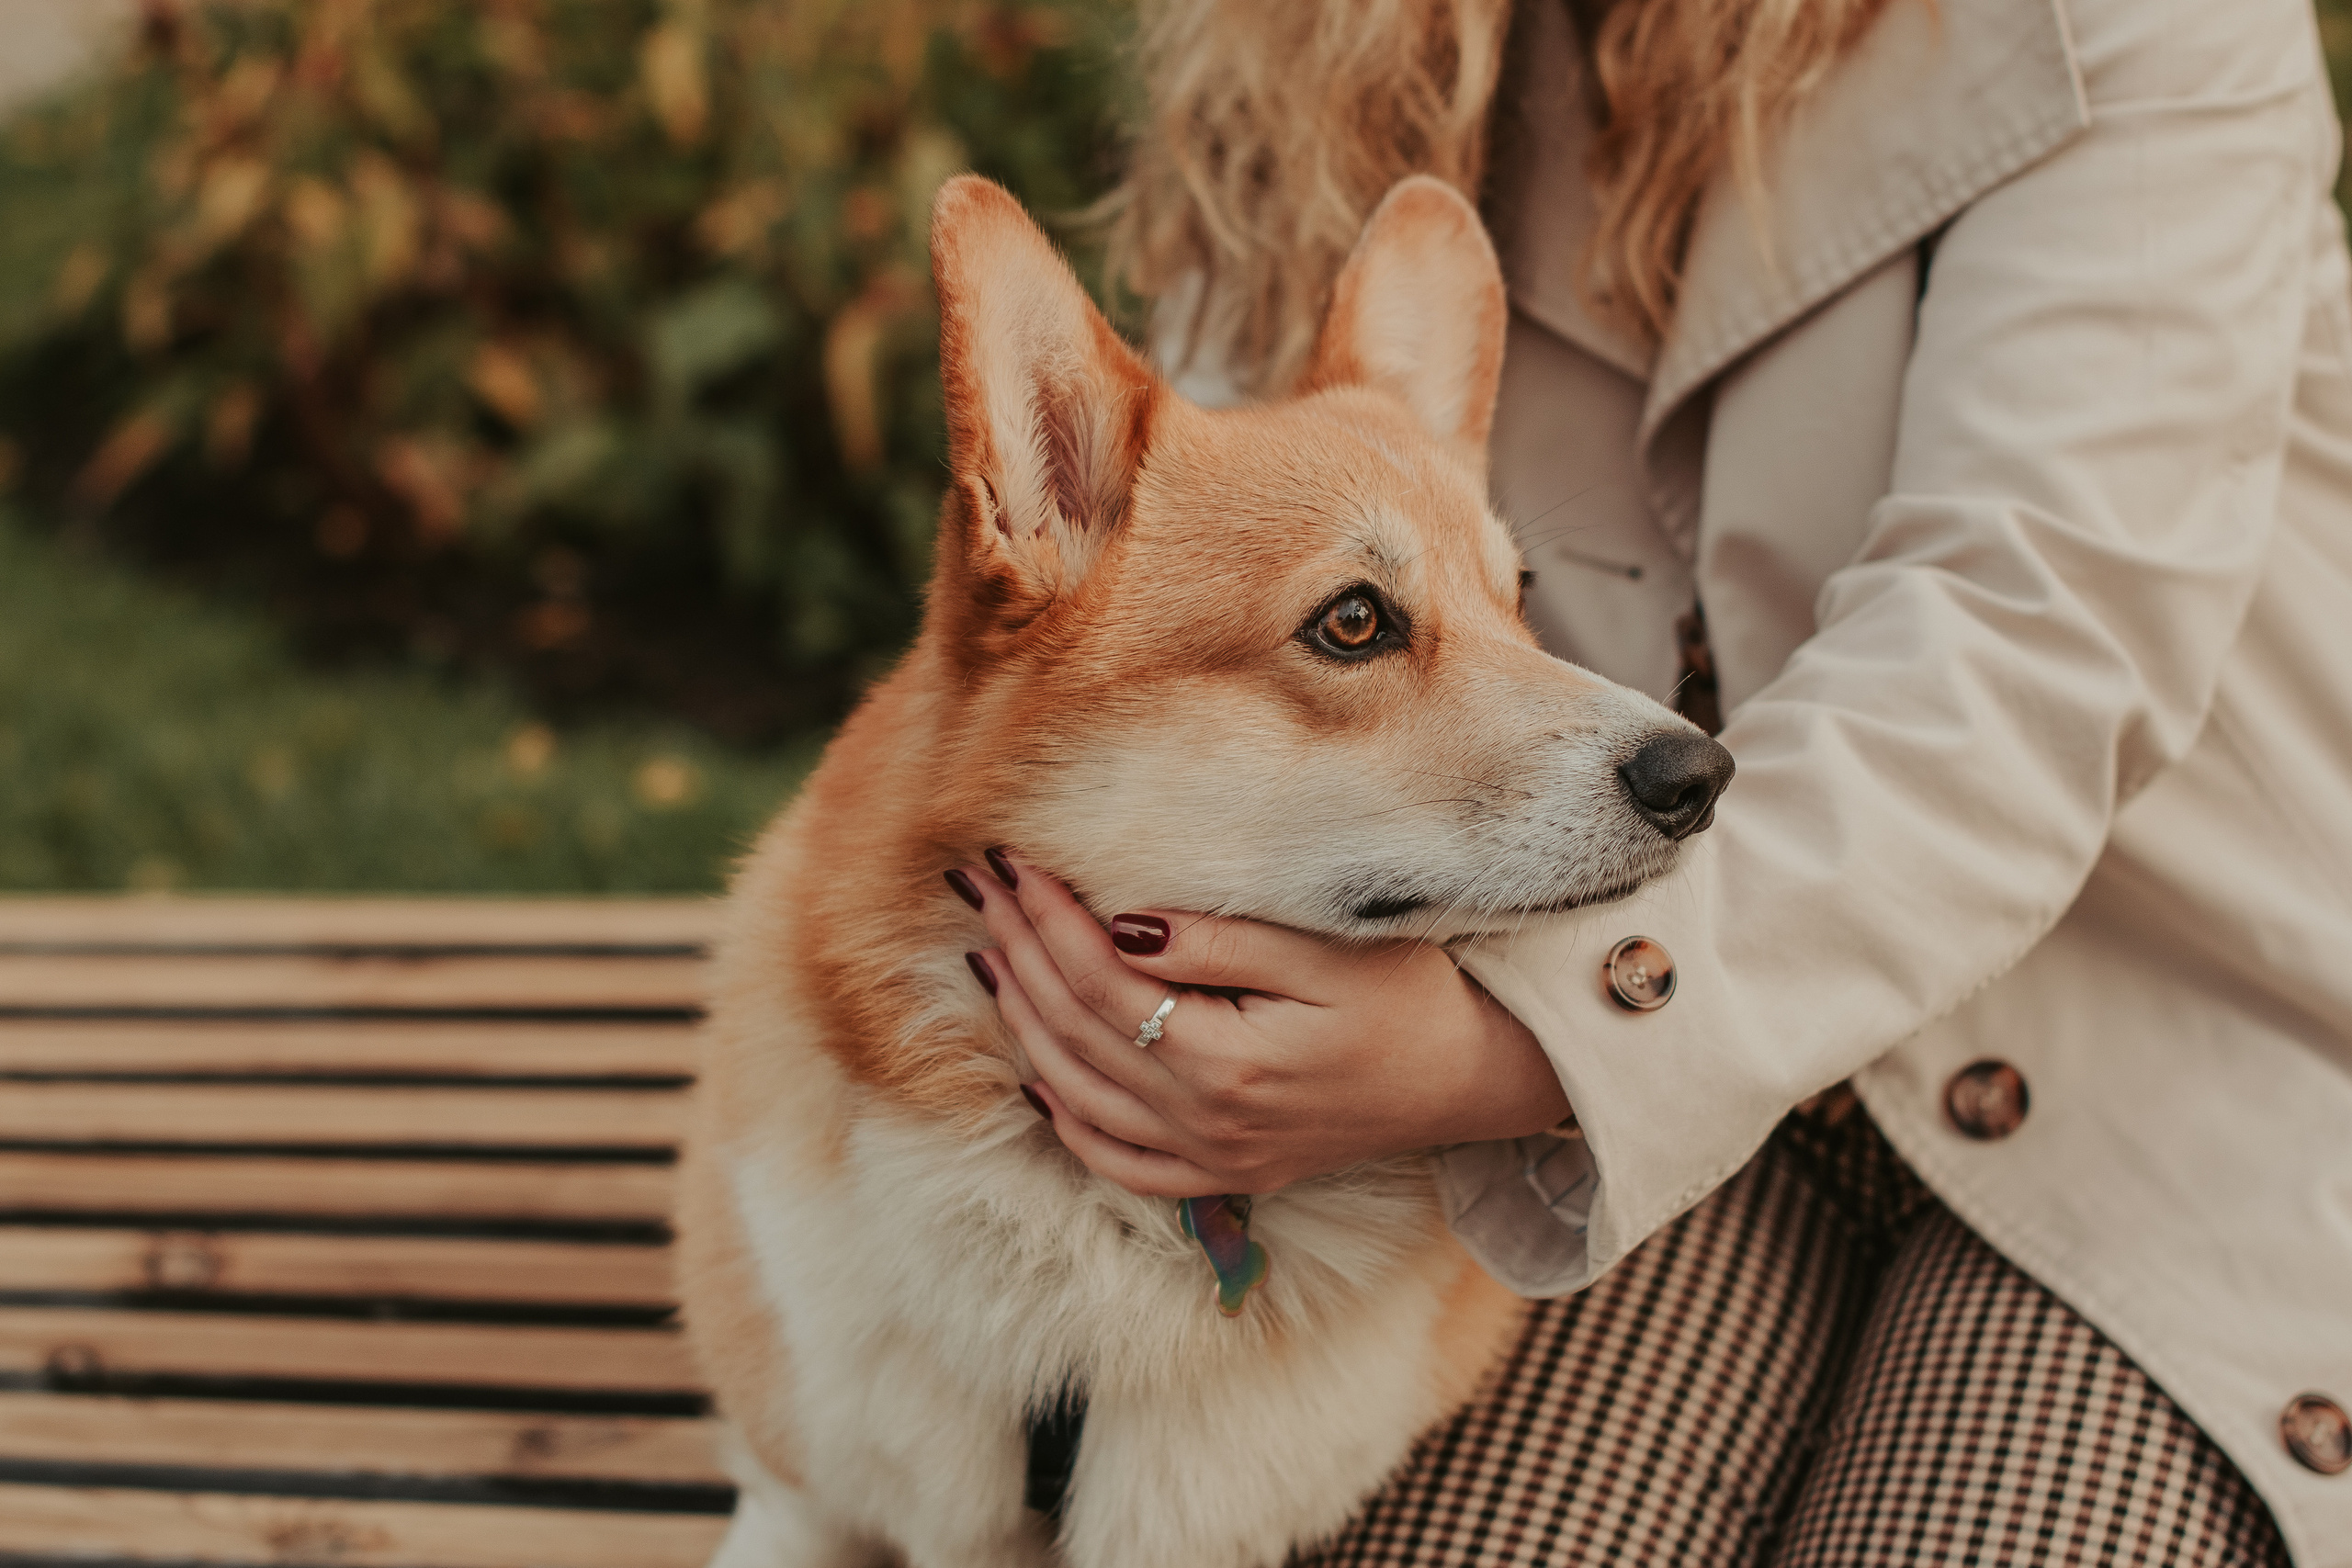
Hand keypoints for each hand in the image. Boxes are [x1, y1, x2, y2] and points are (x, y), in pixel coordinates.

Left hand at [956, 853, 1569, 1196]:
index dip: (1046, 918)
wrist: (1475, 1078)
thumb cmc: (1412, 995)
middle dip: (1017, 953)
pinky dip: (1065, 1117)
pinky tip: (1037, 1070)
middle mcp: (1205, 1124)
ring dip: (1022, 1022)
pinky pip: (1117, 1161)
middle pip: (1072, 1033)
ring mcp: (1211, 1158)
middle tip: (977, 888)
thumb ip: (1219, 941)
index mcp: (1225, 1063)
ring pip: (1076, 1096)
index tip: (1011, 860)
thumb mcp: (1326, 950)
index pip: (1099, 981)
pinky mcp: (1225, 1174)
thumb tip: (1120, 926)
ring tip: (989, 954)